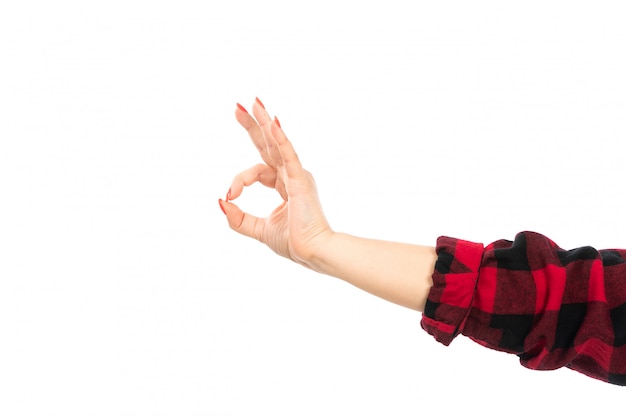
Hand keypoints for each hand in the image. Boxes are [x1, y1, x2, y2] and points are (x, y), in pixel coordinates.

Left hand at [219, 98, 332, 268]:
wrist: (313, 253)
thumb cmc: (295, 243)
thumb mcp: (259, 229)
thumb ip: (239, 218)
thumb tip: (221, 202)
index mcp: (284, 185)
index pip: (257, 171)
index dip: (240, 179)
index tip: (230, 194)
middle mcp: (292, 176)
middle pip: (268, 145)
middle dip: (253, 125)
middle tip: (239, 106)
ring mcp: (298, 175)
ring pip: (278, 144)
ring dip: (265, 123)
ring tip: (254, 103)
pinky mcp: (301, 180)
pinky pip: (288, 155)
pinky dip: (280, 139)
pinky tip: (273, 123)